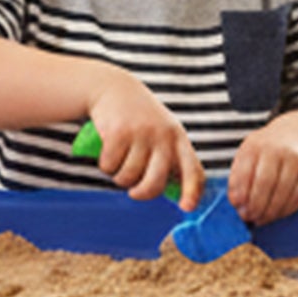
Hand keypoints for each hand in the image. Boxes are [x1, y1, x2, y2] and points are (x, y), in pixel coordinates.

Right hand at [86, 76, 203, 206]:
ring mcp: (141, 133)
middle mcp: (163, 135)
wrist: (113, 88)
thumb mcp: (160, 132)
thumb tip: (173, 193)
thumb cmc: (139, 118)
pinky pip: (110, 166)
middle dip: (142, 193)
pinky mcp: (118, 132)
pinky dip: (105, 165)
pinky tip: (107, 152)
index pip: (192, 170)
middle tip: (134, 192)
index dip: (191, 191)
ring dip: (119, 177)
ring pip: (128, 177)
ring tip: (119, 162)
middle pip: (155, 182)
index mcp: (178, 138)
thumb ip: (168, 157)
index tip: (186, 208)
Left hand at [228, 115, 297, 224]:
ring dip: (271, 211)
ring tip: (262, 219)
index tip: (238, 206)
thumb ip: (239, 176)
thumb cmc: (268, 149)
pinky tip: (277, 214)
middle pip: (265, 183)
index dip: (241, 193)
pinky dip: (286, 209)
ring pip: (283, 192)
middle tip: (249, 217)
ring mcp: (296, 160)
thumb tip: (237, 203)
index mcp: (255, 145)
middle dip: (256, 205)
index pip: (245, 172)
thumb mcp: (249, 153)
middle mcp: (277, 150)